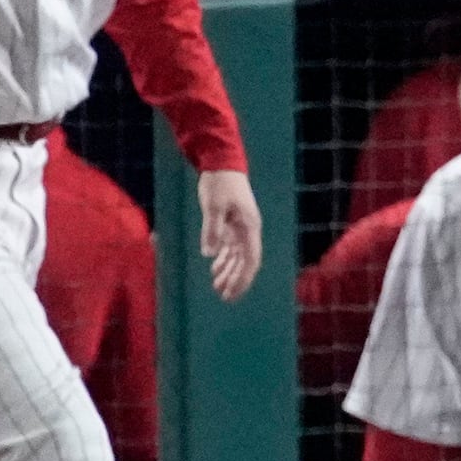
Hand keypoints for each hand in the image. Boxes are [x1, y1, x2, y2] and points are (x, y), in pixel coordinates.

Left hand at [196, 166, 263, 303]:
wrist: (222, 163)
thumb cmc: (220, 184)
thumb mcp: (213, 207)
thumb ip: (212, 231)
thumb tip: (209, 255)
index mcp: (249, 227)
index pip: (250, 260)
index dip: (242, 279)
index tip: (232, 293)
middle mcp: (248, 230)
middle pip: (246, 262)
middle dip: (236, 280)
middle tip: (224, 296)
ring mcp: (241, 227)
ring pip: (238, 256)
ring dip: (229, 271)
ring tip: (217, 286)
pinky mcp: (232, 223)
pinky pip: (230, 247)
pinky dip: (224, 258)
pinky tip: (214, 267)